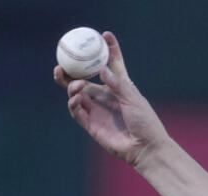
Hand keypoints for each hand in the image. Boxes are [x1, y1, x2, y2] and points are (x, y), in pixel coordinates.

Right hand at [54, 31, 167, 167]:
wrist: (145, 148)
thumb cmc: (145, 123)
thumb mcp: (134, 99)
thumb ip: (118, 84)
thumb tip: (101, 69)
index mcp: (118, 87)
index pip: (111, 64)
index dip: (108, 49)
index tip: (104, 35)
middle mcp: (104, 96)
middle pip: (82, 78)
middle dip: (69, 69)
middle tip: (62, 62)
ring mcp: (96, 109)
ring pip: (75, 93)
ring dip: (71, 86)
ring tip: (77, 85)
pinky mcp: (90, 124)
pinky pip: (75, 111)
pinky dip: (72, 103)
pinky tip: (75, 99)